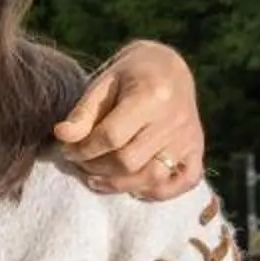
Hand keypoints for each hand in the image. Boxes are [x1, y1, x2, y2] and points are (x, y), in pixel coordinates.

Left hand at [54, 41, 204, 199]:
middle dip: (96, 167)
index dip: (83, 149)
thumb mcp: (102, 83)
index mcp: (151, 96)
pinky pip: (186, 181)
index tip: (66, 149)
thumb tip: (62, 136)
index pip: (111, 136)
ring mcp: (189, 138)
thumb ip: (83, 112)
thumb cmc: (129, 75)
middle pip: (130, 161)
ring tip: (95, 179)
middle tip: (79, 163)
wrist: (168, 68)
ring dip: (120, 185)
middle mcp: (174, 120)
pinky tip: (135, 189)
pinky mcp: (198, 149)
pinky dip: (160, 192)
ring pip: (153, 176)